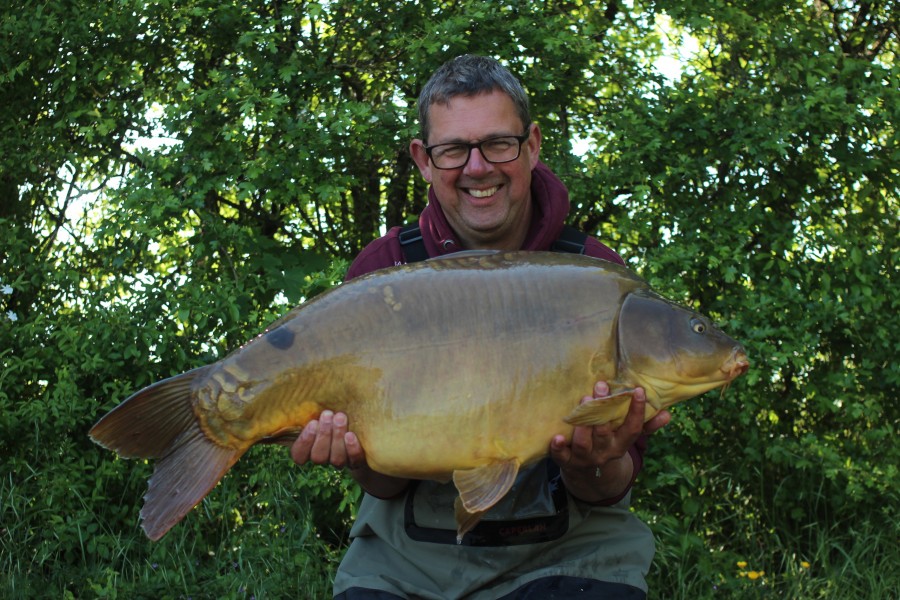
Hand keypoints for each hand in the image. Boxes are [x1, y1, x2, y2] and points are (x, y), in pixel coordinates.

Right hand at [290, 411, 364, 468]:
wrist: (361, 424)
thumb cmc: (334, 411)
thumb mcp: (321, 409)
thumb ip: (311, 407)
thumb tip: (300, 386)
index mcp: (309, 448)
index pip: (299, 455)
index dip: (303, 442)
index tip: (312, 423)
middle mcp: (324, 457)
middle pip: (318, 456)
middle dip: (323, 434)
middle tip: (328, 414)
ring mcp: (340, 461)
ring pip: (335, 459)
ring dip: (337, 436)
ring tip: (340, 417)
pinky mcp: (357, 462)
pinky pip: (354, 461)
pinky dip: (352, 448)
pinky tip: (351, 434)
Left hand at [549, 381, 669, 502]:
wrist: (589, 476)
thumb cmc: (610, 444)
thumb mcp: (627, 437)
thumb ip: (647, 425)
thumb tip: (667, 414)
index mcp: (621, 444)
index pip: (633, 429)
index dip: (637, 411)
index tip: (638, 391)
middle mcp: (604, 452)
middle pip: (604, 432)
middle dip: (603, 411)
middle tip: (600, 387)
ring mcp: (584, 458)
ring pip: (584, 444)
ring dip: (583, 425)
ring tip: (582, 402)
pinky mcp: (566, 461)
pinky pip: (561, 456)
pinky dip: (558, 448)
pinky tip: (556, 437)